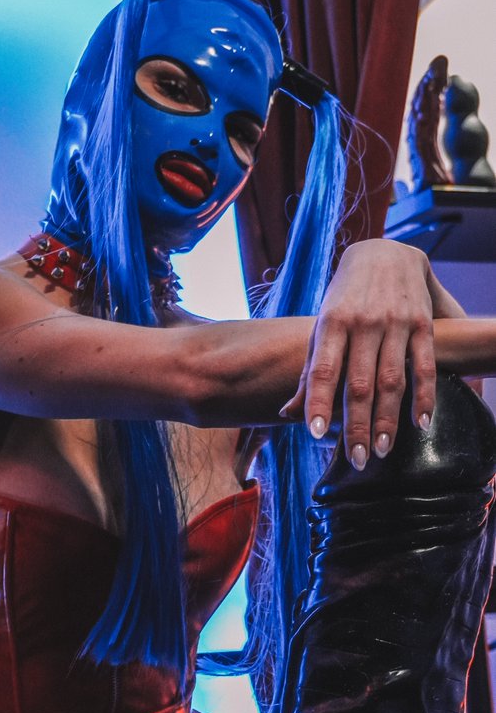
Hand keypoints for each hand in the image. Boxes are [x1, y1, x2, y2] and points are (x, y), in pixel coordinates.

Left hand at [281, 241, 435, 468]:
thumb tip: (287, 414)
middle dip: (357, 425)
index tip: (315, 434)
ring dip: (388, 419)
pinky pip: (424, 366)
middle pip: (360, 383)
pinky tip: (421, 424)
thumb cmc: (345, 298)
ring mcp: (395, 323)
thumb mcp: (322, 326)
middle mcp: (364, 323)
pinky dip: (424, 397)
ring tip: (382, 450)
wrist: (385, 252)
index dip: (319, 402)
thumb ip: (309, 371)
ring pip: (392, 380)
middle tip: (357, 459)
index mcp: (332, 322)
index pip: (324, 369)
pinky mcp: (422, 324)